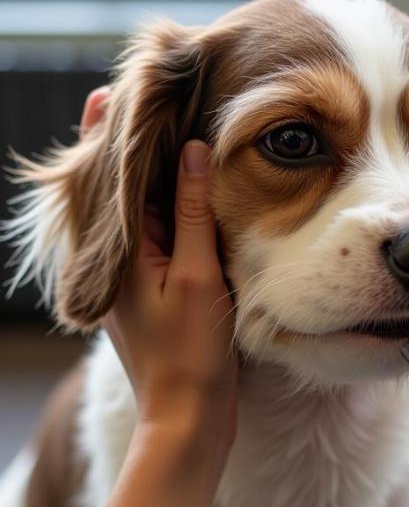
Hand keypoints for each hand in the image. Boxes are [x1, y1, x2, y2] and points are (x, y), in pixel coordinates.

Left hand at [78, 88, 237, 506]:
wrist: (188, 418)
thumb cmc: (191, 352)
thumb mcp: (197, 275)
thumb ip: (195, 212)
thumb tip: (192, 151)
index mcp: (118, 252)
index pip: (112, 177)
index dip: (114, 133)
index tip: (117, 88)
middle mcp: (118, 261)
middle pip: (121, 190)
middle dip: (130, 147)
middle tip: (145, 98)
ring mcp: (133, 279)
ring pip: (139, 213)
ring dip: (150, 174)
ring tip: (164, 132)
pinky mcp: (153, 293)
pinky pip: (156, 237)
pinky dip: (168, 209)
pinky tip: (187, 194)